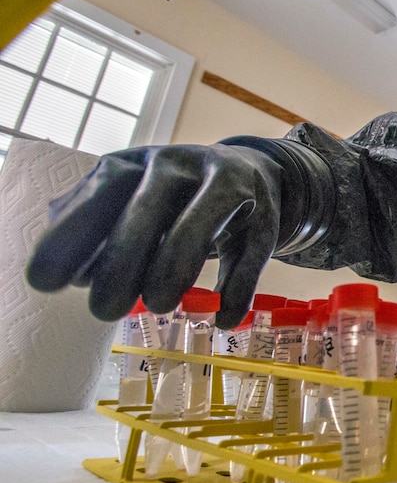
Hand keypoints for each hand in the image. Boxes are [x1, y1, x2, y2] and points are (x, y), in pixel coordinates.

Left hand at [26, 143, 282, 327]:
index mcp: (136, 163)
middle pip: (148, 211)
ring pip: (202, 224)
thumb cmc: (174, 197)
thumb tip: (75, 273)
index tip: (46, 282)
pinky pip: (252, 254)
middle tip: (104, 310)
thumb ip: (96, 226)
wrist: (252, 172)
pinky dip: (238, 290)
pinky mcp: (265, 215)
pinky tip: (224, 319)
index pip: (100, 196)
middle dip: (122, 263)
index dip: (71, 237)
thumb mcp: (129, 196)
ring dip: (176, 268)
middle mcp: (180, 166)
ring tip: (160, 305)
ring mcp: (227, 186)